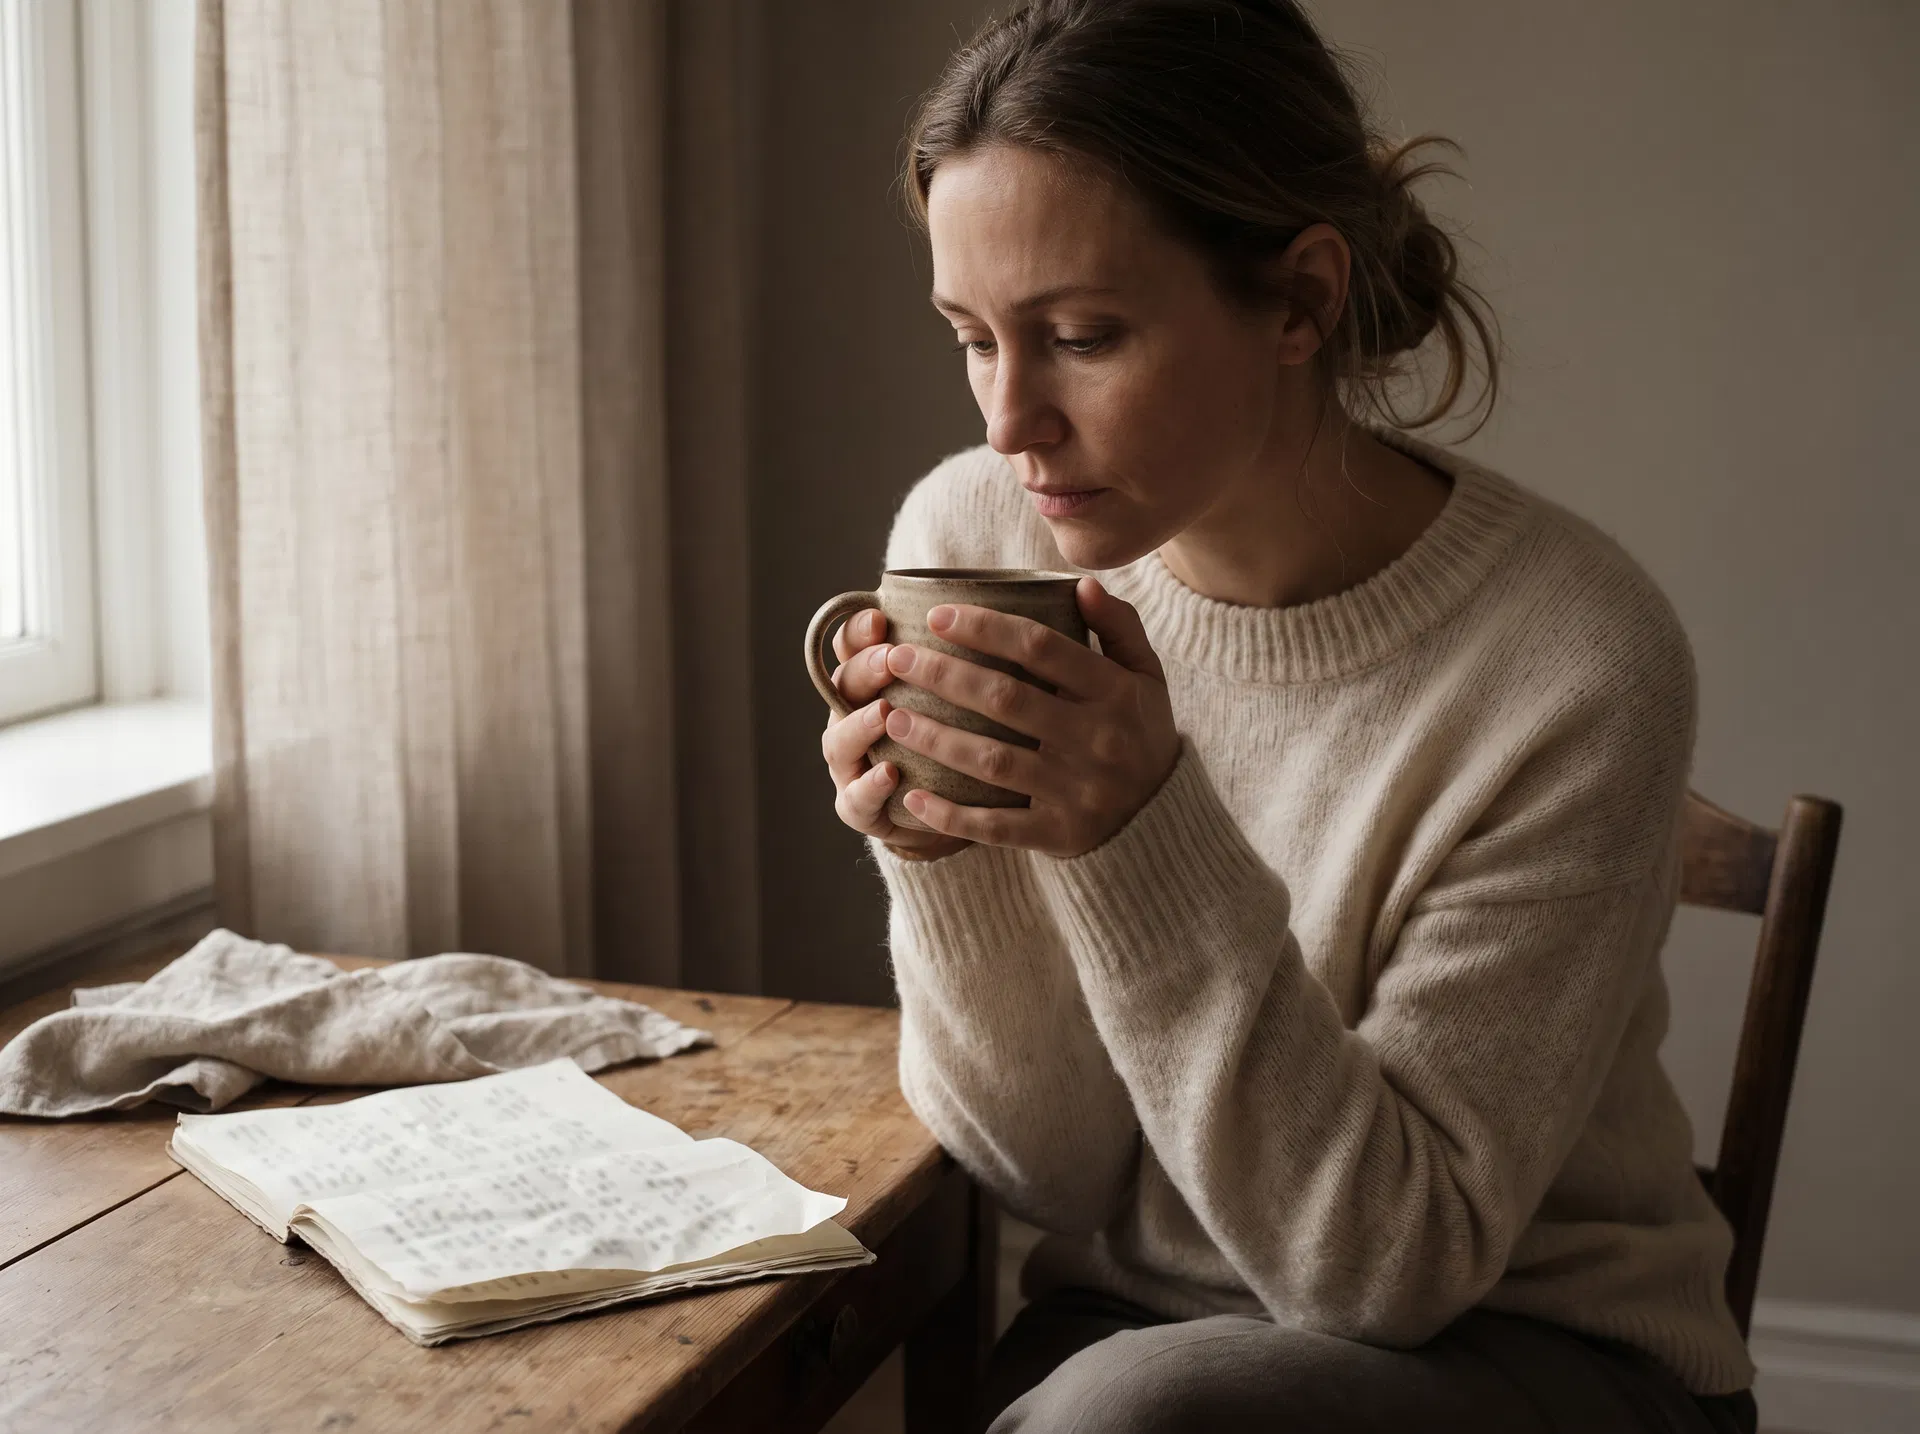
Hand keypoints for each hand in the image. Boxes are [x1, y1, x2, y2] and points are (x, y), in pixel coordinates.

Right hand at [819, 606, 972, 859]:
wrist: (953, 812)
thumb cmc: (964, 739)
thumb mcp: (969, 695)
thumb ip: (979, 657)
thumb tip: (1027, 602)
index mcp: (873, 683)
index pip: (852, 647)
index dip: (860, 630)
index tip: (881, 618)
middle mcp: (853, 718)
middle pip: (843, 687)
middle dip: (864, 671)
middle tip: (891, 660)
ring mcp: (852, 766)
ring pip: (838, 741)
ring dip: (858, 725)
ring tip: (884, 714)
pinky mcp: (862, 809)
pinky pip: (856, 800)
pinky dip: (870, 787)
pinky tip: (890, 774)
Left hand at [878, 577, 1179, 858]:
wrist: (1165, 818)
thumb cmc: (1142, 733)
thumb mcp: (1147, 676)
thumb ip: (1118, 627)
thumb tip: (1081, 584)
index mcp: (1113, 692)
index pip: (1041, 648)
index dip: (985, 627)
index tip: (937, 615)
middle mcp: (1095, 740)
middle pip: (1005, 700)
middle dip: (943, 675)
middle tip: (897, 657)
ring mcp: (1076, 791)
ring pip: (992, 761)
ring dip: (935, 738)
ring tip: (891, 715)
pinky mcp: (1059, 834)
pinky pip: (996, 826)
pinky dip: (950, 815)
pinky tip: (911, 794)